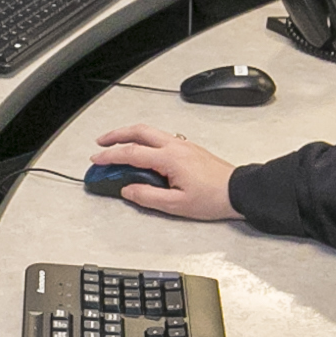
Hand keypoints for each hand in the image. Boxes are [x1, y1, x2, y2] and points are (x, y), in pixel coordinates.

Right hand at [92, 122, 237, 220]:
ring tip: (117, 143)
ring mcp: (183, 144)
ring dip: (130, 134)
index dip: (111, 156)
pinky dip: (144, 138)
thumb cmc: (213, 198)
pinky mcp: (189, 148)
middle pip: (138, 131)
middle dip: (116, 135)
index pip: (132, 153)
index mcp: (169, 158)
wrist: (238, 191)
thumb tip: (128, 190)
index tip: (97, 160)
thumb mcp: (176, 205)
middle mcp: (175, 146)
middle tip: (101, 143)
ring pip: (150, 131)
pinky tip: (141, 148)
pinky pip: (160, 137)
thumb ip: (147, 197)